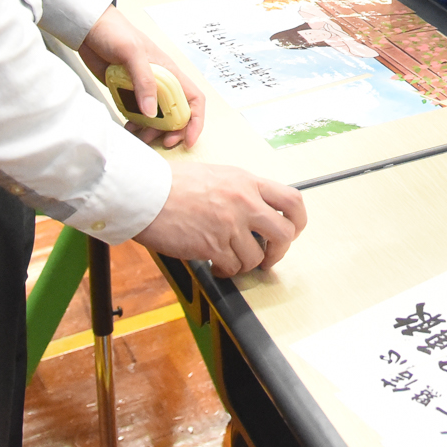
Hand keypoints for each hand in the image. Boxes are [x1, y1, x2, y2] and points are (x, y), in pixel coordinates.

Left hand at [78, 4, 207, 147]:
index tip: (188, 139)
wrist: (89, 28)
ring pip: (157, 116)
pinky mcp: (127, 91)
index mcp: (169, 72)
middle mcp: (160, 82)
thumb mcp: (132, 53)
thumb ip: (144, 81)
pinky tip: (129, 128)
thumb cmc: (115, 32)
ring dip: (153, 131)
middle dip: (173, 131)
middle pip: (177, 113)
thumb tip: (152, 112)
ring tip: (141, 137)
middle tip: (162, 143)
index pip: (193, 99)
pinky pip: (137, 113)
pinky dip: (136, 124)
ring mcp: (143, 88)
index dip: (195, 120)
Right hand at [134, 158, 307, 274]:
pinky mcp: (212, 246)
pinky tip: (216, 265)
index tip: (293, 231)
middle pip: (284, 234)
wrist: (146, 193)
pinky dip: (227, 271)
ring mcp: (230, 225)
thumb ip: (242, 191)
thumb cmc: (174, 183)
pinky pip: (233, 267)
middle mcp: (244, 202)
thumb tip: (259, 211)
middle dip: (279, 251)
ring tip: (231, 258)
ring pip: (256, 257)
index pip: (292, 200)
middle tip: (268, 256)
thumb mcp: (218, 176)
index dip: (299, 220)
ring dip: (246, 264)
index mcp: (248, 182)